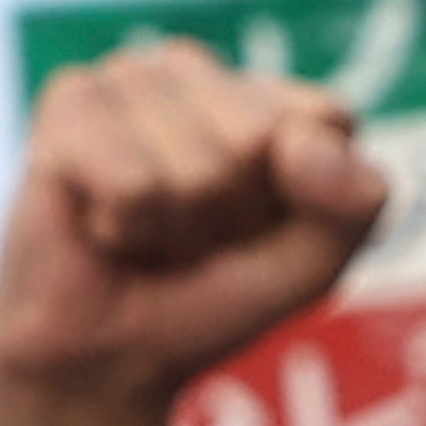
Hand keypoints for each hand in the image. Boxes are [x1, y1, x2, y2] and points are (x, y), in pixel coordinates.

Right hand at [0, 34, 392, 425]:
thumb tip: (302, 145)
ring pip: (197, 167)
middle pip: (260, 139)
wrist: (107, 354)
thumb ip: (354, 203)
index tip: (257, 230)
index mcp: (267, 94)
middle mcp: (198, 71)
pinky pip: (133, 182)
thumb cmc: (210, 297)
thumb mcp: (313, 263)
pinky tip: (101, 223)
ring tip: (145, 231)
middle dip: (232, 214)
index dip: (306, 202)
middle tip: (191, 235)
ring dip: (175, 227)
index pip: (327, 120)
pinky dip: (125, 227)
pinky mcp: (70, 100)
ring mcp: (131, 75)